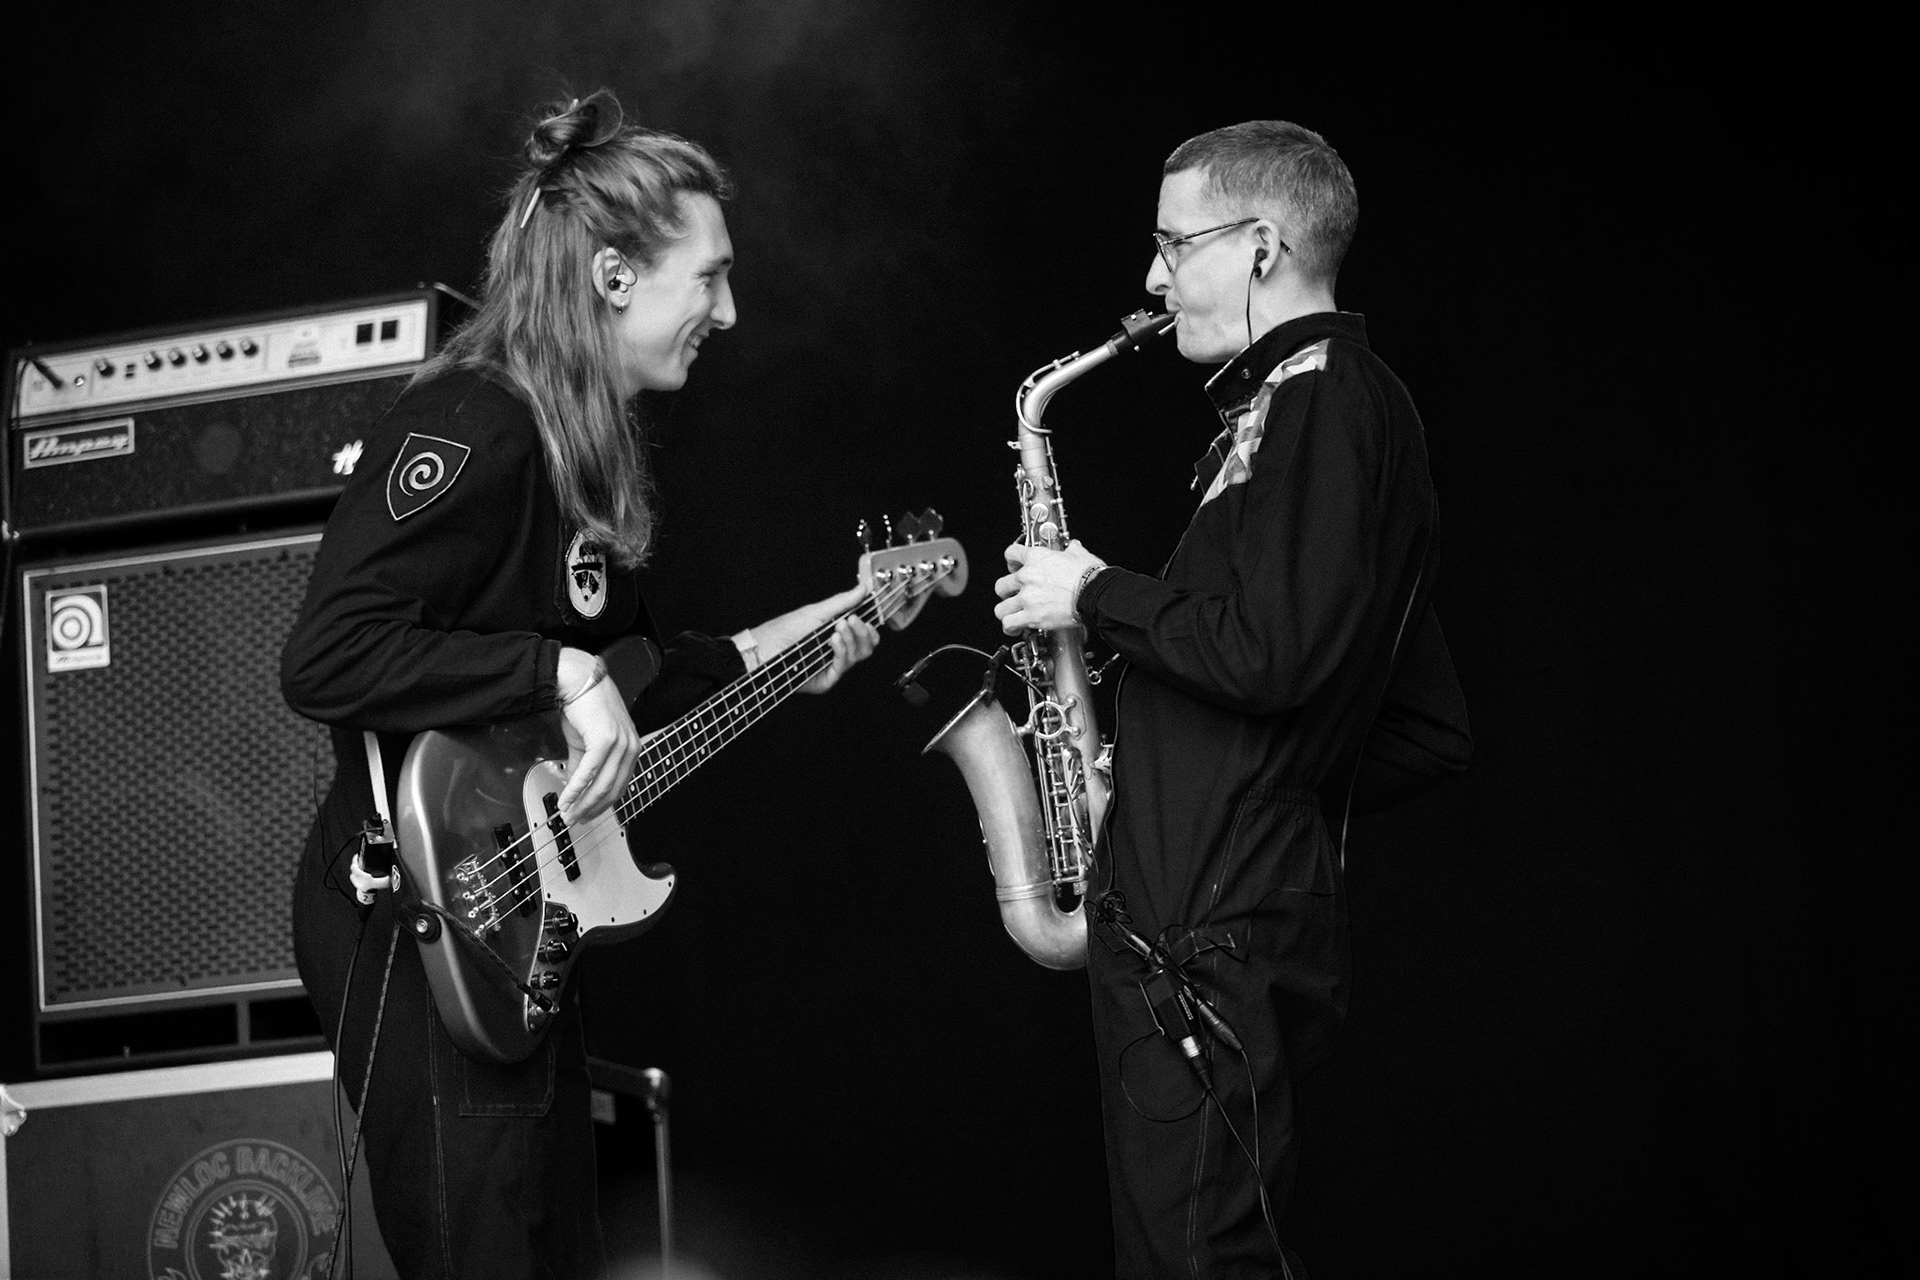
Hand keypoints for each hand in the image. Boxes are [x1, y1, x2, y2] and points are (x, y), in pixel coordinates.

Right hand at [555, 647, 639, 824]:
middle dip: (591, 810)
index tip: (586, 816)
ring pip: (602, 785)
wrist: (577, 679)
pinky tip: (566, 798)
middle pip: (612, 790)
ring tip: (567, 814)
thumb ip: (584, 767)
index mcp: (631, 748)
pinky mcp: (605, 740)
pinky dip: (576, 789)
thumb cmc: (584, 705)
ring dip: (582, 803)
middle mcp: (631, 747)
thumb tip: (577, 789)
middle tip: (574, 820)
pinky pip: (589, 772)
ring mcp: (621, 743)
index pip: (620, 786)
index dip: (602, 805)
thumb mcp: (586, 742)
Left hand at [748, 582, 881, 693]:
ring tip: (840, 626)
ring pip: (859, 655)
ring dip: (852, 638)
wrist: (764, 649)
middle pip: (867, 645)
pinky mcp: (826, 679)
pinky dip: (842, 650)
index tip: (873, 610)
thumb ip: (842, 602)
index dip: (872, 623)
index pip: (864, 632)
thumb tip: (862, 589)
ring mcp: (832, 665)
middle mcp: (837, 650)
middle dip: (864, 631)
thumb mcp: (815, 612)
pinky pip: (843, 666)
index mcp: (836, 633)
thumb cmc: (783, 630)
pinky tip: (834, 639)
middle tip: (854, 619)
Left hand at [993, 539, 1103, 633]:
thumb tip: (1074, 547)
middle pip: (1001, 585)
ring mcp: (1027, 598)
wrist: (1095, 594)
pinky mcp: (1032, 616)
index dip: (1012, 561)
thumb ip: (1073, 550)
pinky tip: (1014, 628)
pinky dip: (1009, 627)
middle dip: (1007, 591)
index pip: (1010, 554)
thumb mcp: (1080, 555)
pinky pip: (1009, 624)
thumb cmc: (1090, 576)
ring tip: (1013, 614)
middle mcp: (1027, 577)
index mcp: (1036, 558)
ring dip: (1006, 612)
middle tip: (1015, 595)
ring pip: (1001, 608)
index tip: (1015, 567)